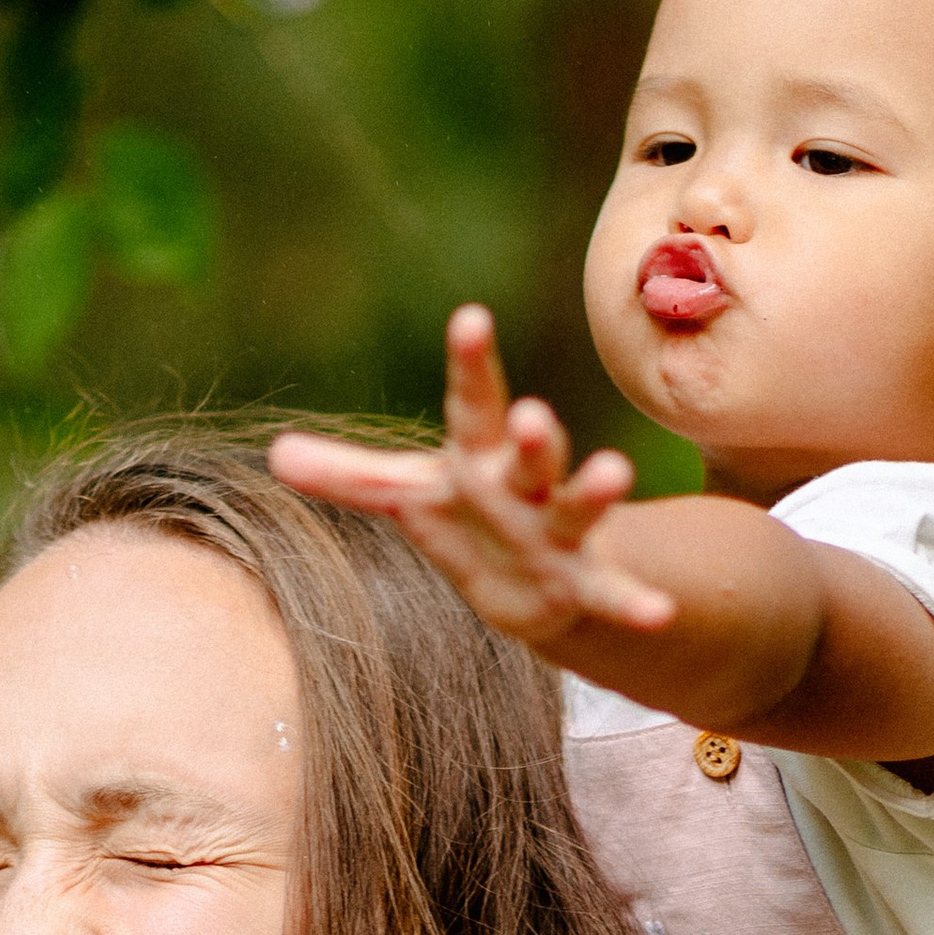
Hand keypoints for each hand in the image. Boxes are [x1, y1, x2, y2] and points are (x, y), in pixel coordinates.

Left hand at [268, 307, 676, 651]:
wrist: (531, 581)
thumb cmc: (468, 519)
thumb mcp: (409, 496)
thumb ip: (348, 477)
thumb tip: (273, 452)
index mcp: (479, 457)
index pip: (471, 404)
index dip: (470, 364)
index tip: (469, 319)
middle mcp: (525, 485)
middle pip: (531, 452)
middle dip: (533, 434)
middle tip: (531, 415)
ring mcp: (559, 531)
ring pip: (578, 507)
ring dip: (596, 491)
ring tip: (614, 472)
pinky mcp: (583, 584)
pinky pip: (613, 593)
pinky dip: (636, 603)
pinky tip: (660, 615)